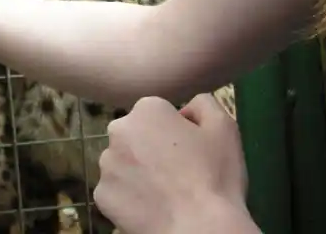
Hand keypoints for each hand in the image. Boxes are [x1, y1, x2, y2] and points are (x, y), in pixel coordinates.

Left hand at [94, 94, 256, 233]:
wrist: (199, 228)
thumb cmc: (214, 175)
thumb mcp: (224, 127)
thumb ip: (203, 104)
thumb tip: (186, 107)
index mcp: (147, 109)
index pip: (159, 114)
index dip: (176, 132)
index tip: (190, 151)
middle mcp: (118, 130)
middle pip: (136, 135)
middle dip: (151, 147)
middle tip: (176, 172)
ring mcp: (106, 164)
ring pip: (123, 162)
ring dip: (138, 171)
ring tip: (164, 192)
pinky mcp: (101, 194)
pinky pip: (116, 190)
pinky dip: (129, 197)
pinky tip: (151, 206)